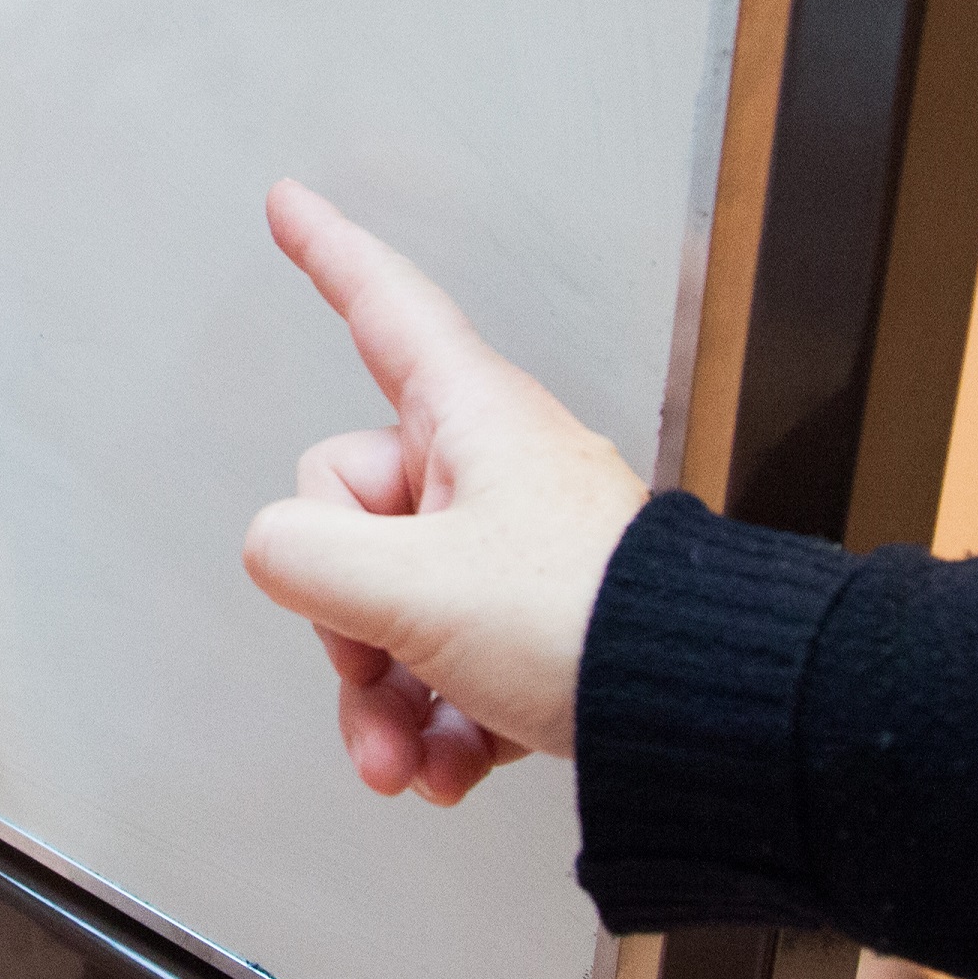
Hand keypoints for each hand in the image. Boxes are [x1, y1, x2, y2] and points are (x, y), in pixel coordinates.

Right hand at [240, 180, 651, 802]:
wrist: (701, 719)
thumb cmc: (589, 625)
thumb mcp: (413, 588)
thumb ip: (306, 556)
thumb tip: (276, 551)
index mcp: (470, 418)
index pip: (382, 307)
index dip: (328, 254)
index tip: (289, 207)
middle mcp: (492, 470)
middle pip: (353, 511)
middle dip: (347, 622)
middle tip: (377, 675)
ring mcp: (513, 553)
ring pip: (393, 609)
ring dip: (385, 699)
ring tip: (406, 759)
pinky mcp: (534, 630)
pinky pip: (444, 667)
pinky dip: (437, 728)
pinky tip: (450, 771)